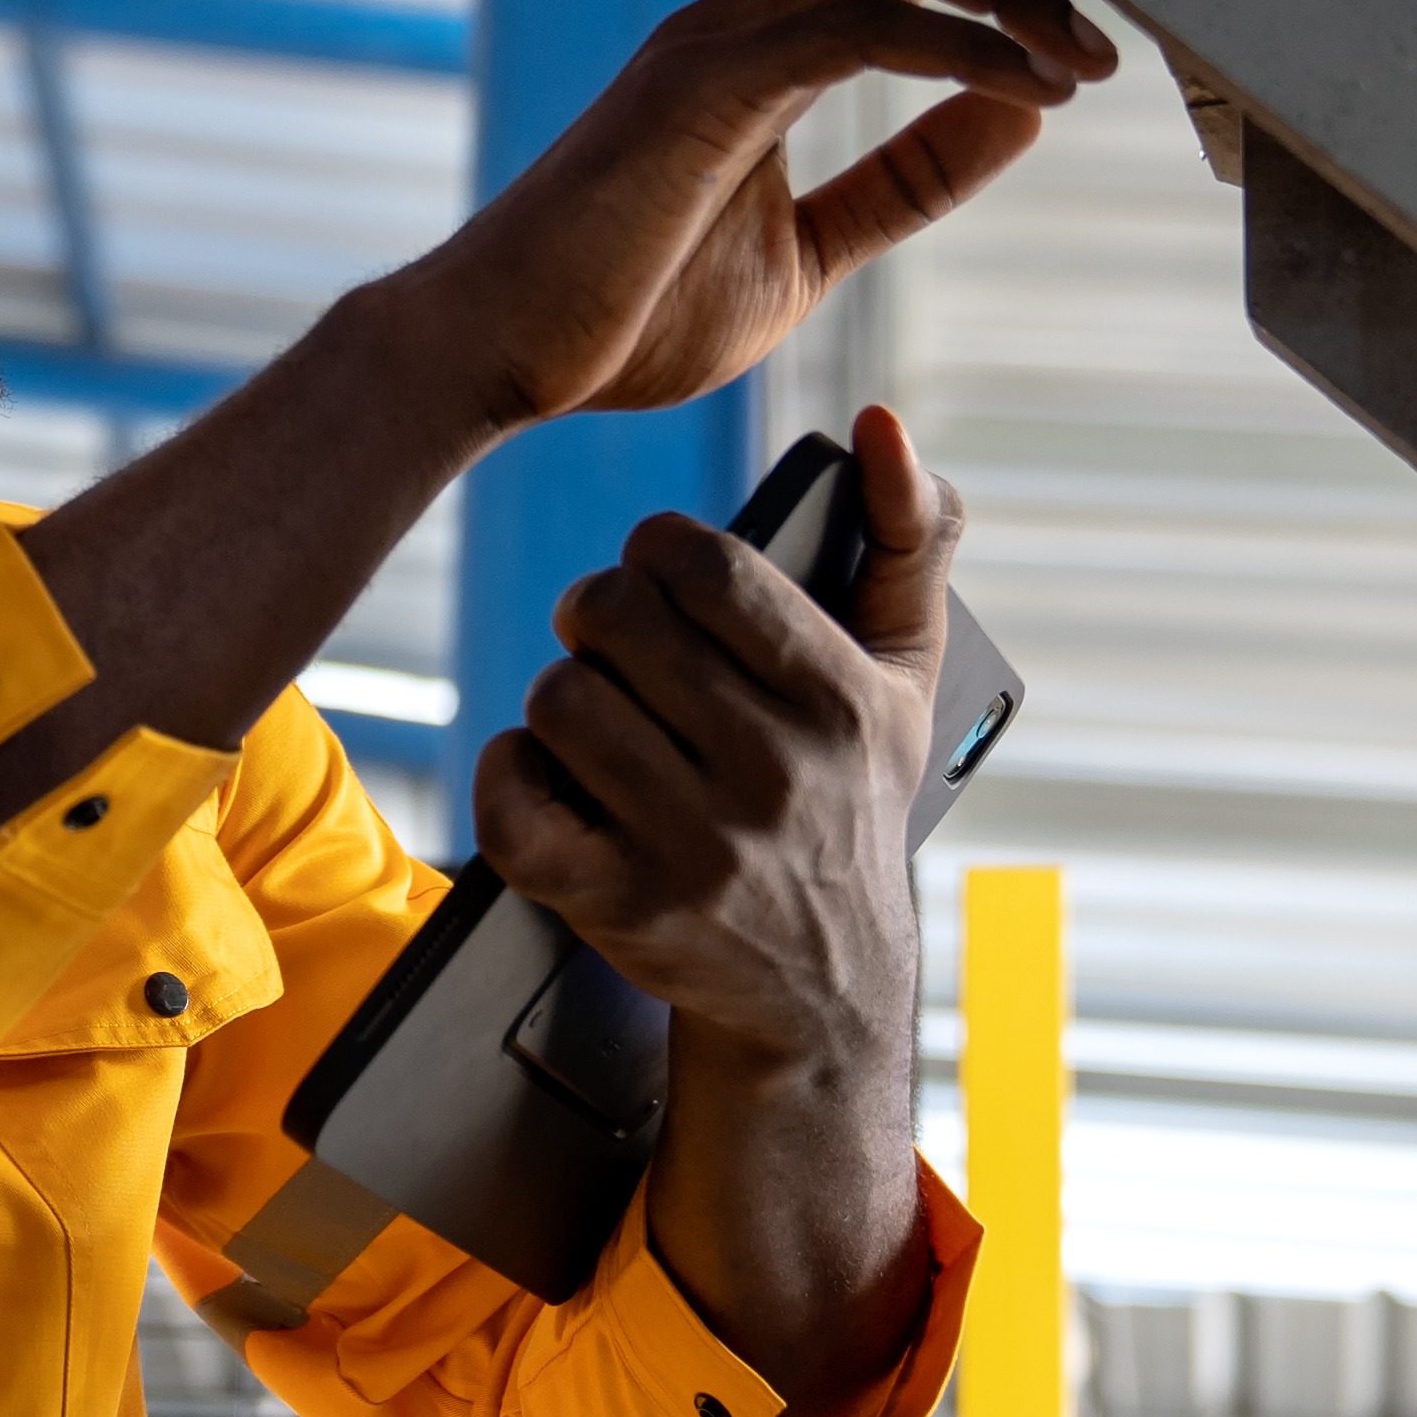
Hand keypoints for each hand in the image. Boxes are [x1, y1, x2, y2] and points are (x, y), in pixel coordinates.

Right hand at [401, 0, 1105, 425]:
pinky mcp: (704, 88)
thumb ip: (906, 183)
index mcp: (765, 45)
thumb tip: (1018, 110)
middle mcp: (744, 15)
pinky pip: (862, 26)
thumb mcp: (807, 251)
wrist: (492, 357)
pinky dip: (963, 46)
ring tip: (1096, 52)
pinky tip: (1031, 90)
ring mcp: (719, 40)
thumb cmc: (621, 319)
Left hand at [476, 409, 963, 1046]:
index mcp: (840, 703)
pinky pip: (512, 803)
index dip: (655, 554)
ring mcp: (694, 847)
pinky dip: (508, 776)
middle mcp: (773, 774)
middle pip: (613, 620)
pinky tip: (547, 777)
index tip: (658, 580)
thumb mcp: (906, 678)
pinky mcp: (622, 908)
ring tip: (597, 719)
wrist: (821, 993)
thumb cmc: (851, 802)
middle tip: (612, 644)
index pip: (702, 567)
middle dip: (599, 617)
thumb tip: (884, 423)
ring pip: (559, 701)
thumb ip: (908, 540)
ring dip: (562, 698)